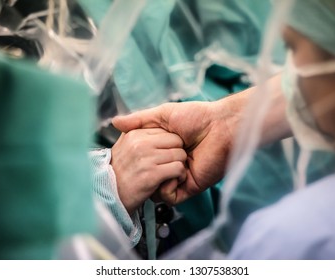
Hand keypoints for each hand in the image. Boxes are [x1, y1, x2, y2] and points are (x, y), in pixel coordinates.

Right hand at [111, 128, 186, 213]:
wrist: (109, 197)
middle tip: (165, 165)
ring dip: (179, 166)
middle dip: (176, 153)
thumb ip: (130, 129)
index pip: (167, 131)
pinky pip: (178, 169)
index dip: (169, 144)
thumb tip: (119, 120)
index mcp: (134, 134)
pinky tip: (169, 181)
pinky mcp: (151, 175)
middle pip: (176, 141)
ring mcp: (145, 159)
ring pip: (180, 155)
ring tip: (167, 174)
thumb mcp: (123, 145)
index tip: (161, 155)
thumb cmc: (119, 172)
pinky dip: (179, 177)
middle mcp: (139, 143)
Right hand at [112, 100, 240, 204]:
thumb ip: (139, 120)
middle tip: (180, 146)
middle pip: (148, 167)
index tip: (153, 141)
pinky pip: (166, 194)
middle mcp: (165, 161)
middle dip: (160, 155)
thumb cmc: (194, 117)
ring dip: (170, 167)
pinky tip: (181, 174)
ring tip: (186, 159)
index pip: (142, 152)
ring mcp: (175, 175)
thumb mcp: (162, 114)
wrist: (220, 127)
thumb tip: (114, 122)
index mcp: (160, 147)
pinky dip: (171, 183)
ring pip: (157, 180)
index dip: (146, 145)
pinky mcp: (185, 188)